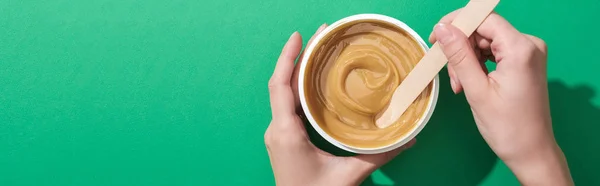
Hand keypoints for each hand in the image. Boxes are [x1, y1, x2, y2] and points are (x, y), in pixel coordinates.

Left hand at [265, 24, 414, 185]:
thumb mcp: (348, 175)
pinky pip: (288, 105)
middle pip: (283, 84)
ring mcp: (278, 133)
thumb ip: (378, 156)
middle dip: (298, 56)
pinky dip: (299, 87)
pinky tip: (315, 79)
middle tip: (321, 35)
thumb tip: (408, 139)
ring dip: (298, 70)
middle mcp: (277, 129)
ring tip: (319, 50)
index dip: (288, 58)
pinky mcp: (284, 138)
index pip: (281, 86)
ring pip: (284, 93)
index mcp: (286, 132)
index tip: (300, 36)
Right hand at [429, 10, 572, 184]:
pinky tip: (470, 82)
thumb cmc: (507, 127)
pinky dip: (478, 64)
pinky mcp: (525, 62)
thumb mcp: (476, 90)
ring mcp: (528, 53)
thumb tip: (442, 29)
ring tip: (460, 86)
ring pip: (486, 42)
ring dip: (467, 60)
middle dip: (461, 49)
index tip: (435, 39)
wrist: (531, 151)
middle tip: (451, 77)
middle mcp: (529, 45)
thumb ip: (459, 55)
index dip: (456, 24)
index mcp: (521, 49)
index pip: (484, 19)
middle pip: (484, 30)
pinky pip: (494, 52)